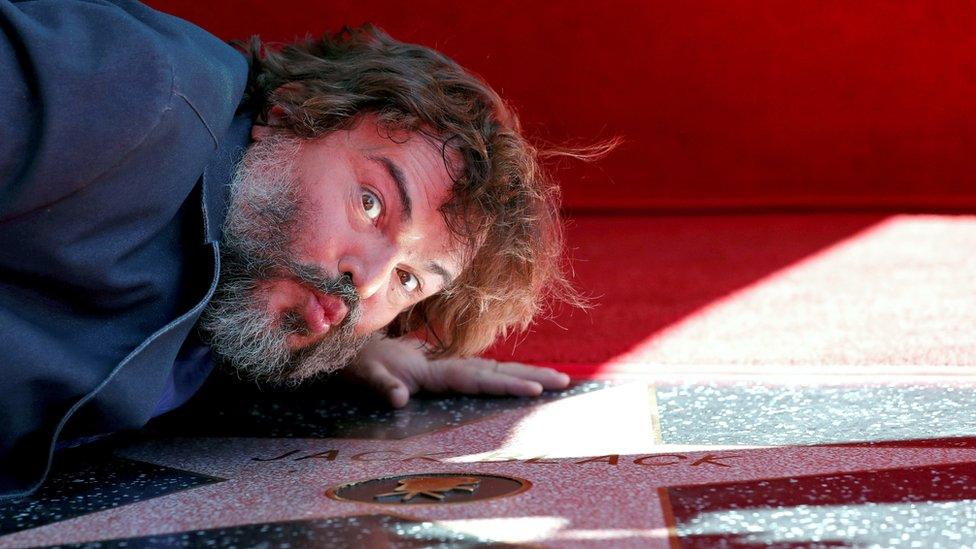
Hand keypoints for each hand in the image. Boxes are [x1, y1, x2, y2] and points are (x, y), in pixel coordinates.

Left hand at [342, 336, 570, 407]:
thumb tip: (400, 400)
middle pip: (495, 370)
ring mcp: (449, 366)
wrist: (351, 344)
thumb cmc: (357, 362)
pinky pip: (484, 373)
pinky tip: (527, 382)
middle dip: (531, 376)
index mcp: (431, 368)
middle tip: (566, 382)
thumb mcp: (363, 373)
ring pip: (494, 369)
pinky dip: (509, 376)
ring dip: (526, 375)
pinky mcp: (447, 369)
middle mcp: (446, 364)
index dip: (505, 384)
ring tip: (559, 380)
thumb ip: (381, 384)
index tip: (534, 390)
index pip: (475, 378)